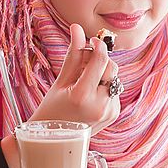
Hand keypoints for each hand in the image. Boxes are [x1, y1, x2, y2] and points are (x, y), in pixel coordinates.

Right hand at [1, 24, 120, 167]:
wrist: (54, 140)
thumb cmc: (52, 109)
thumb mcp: (61, 80)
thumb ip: (73, 54)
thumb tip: (76, 28)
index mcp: (82, 95)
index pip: (100, 61)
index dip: (98, 46)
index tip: (93, 41)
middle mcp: (99, 105)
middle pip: (112, 68)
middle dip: (101, 60)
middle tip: (86, 61)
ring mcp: (108, 111)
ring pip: (115, 79)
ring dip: (103, 74)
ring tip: (85, 81)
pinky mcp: (114, 114)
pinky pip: (114, 91)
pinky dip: (104, 87)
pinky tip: (90, 95)